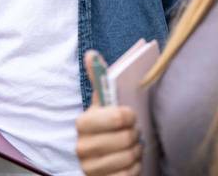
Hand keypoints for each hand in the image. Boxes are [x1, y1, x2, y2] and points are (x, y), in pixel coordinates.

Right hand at [76, 51, 141, 174]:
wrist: (102, 160)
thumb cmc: (107, 126)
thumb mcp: (103, 103)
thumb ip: (99, 79)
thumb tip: (91, 53)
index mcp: (83, 123)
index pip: (117, 117)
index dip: (130, 117)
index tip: (132, 115)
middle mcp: (81, 147)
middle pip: (126, 140)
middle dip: (135, 136)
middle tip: (134, 133)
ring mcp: (89, 168)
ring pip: (129, 158)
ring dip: (136, 153)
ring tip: (132, 147)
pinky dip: (134, 170)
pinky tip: (129, 164)